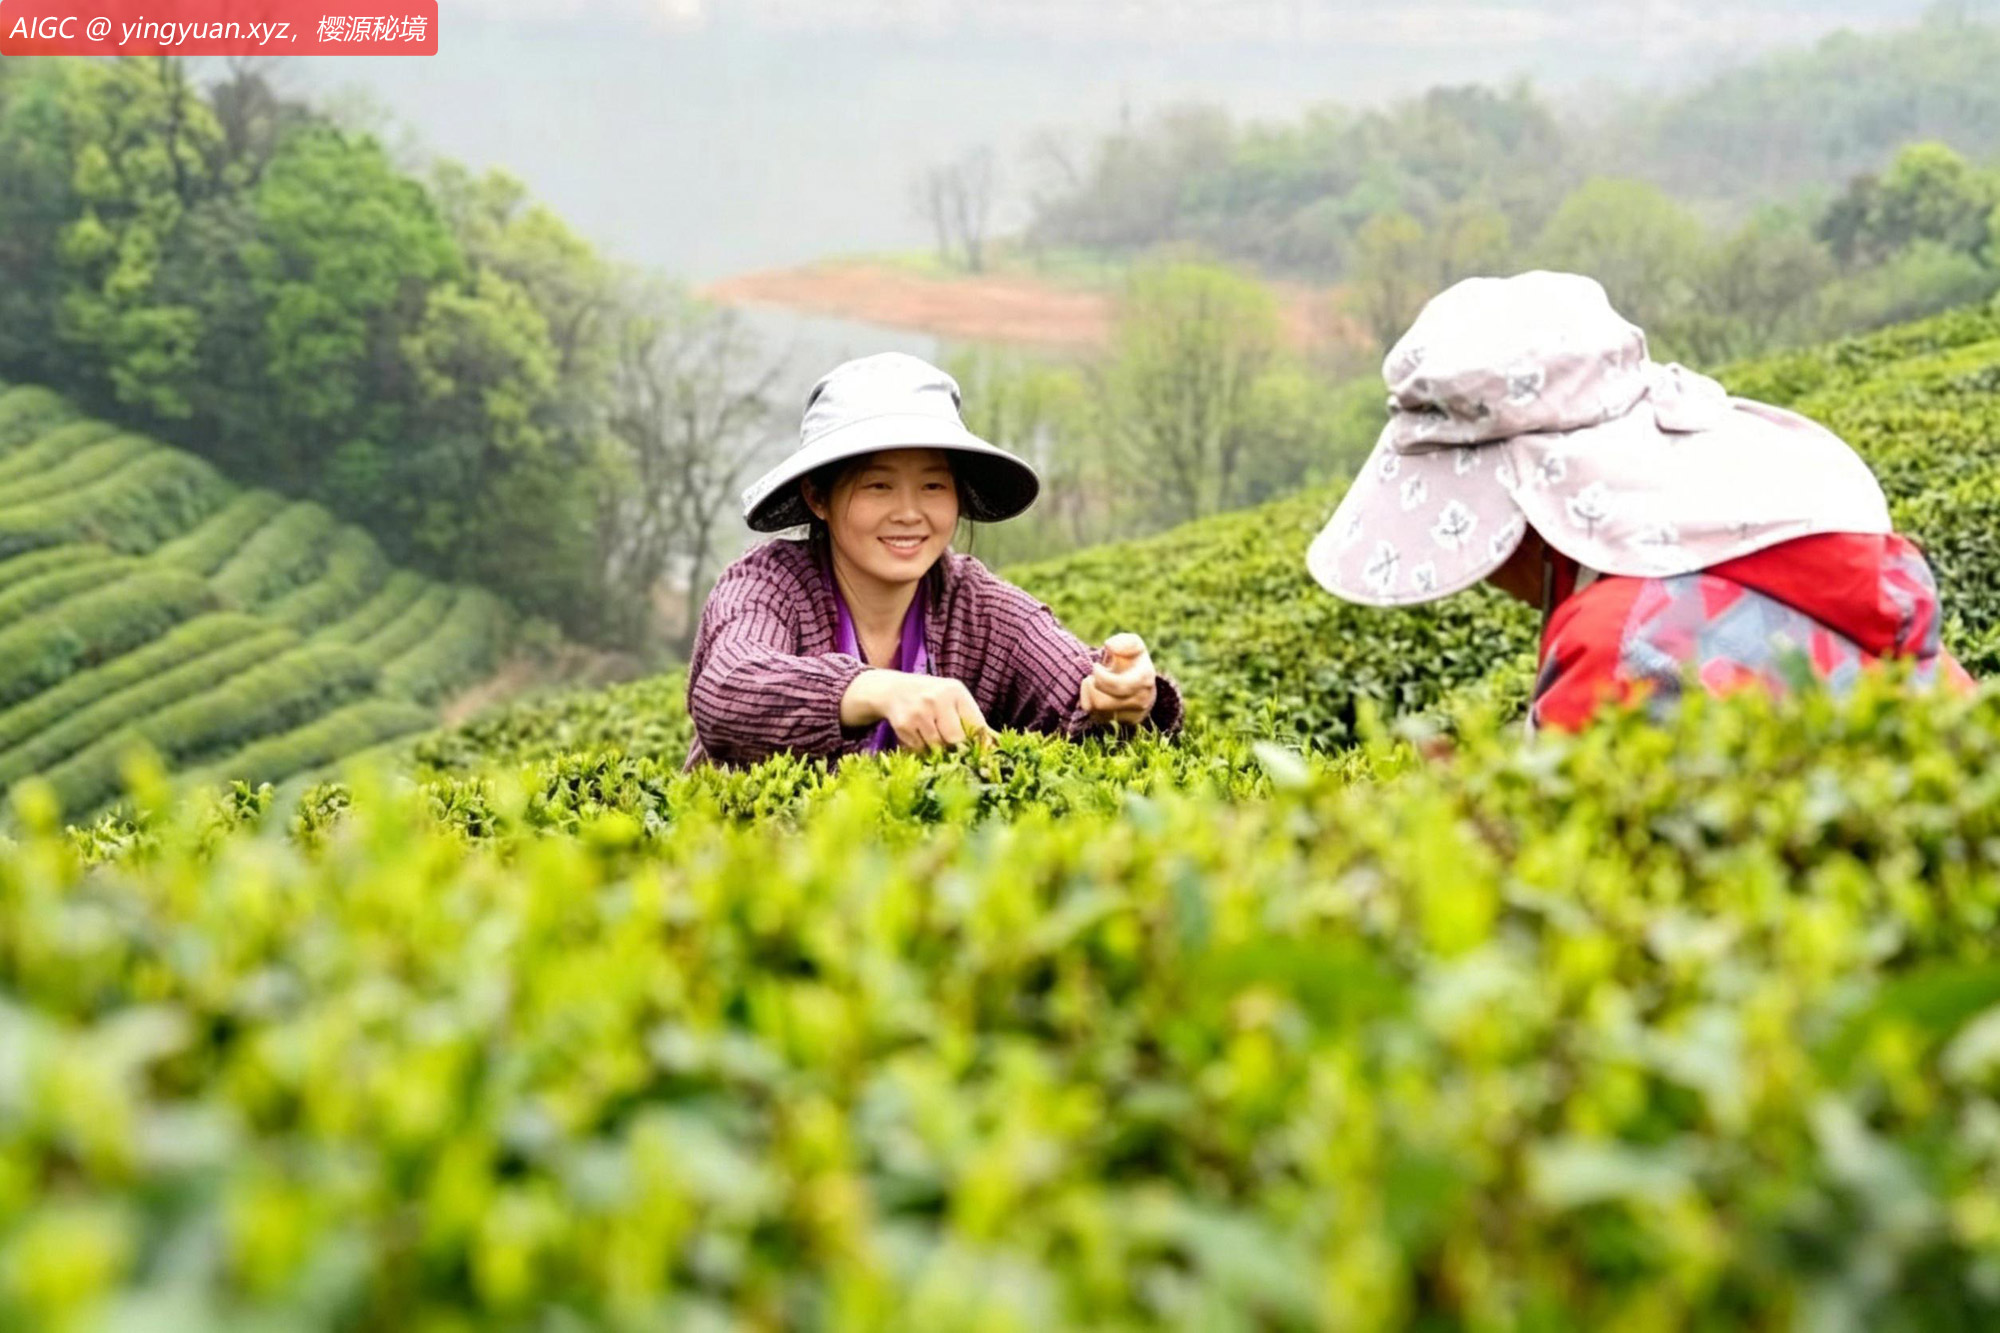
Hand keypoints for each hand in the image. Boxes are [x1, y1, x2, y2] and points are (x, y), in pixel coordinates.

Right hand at [841, 669, 989, 750]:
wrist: (893, 689)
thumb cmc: (932, 698)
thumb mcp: (953, 700)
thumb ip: (973, 722)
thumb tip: (998, 746)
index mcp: (956, 691)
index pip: (976, 724)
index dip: (980, 745)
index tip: (982, 758)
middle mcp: (938, 698)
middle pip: (956, 740)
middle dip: (957, 749)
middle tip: (955, 752)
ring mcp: (919, 711)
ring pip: (937, 747)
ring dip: (938, 751)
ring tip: (935, 741)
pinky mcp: (904, 724)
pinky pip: (920, 749)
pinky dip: (922, 750)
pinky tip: (919, 737)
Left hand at [1079, 632, 1156, 726]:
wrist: (1139, 681)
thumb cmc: (1131, 660)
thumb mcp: (1132, 644)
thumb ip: (1124, 641)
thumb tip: (1111, 646)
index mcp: (1144, 679)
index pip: (1117, 687)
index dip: (1099, 676)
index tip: (1095, 666)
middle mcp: (1142, 700)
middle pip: (1102, 702)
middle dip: (1091, 686)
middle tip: (1093, 675)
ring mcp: (1133, 714)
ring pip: (1097, 710)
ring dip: (1090, 693)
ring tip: (1096, 683)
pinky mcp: (1123, 723)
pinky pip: (1096, 717)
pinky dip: (1092, 703)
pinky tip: (1099, 693)